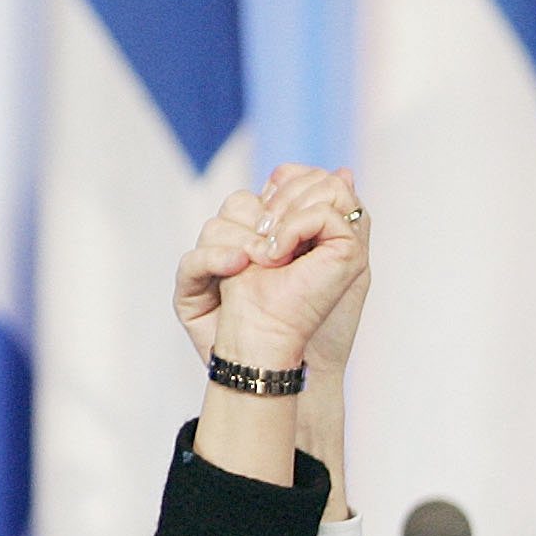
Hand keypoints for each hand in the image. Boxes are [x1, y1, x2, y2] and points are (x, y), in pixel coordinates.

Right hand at [173, 164, 369, 372]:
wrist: (287, 362)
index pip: (271, 192)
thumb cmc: (314, 320)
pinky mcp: (192, 290)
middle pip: (241, 202)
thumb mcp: (342, 265)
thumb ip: (343, 219)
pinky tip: (241, 267)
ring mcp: (213, 266)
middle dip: (271, 220)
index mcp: (272, 235)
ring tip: (269, 263)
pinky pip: (191, 260)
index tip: (310, 220)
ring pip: (216, 225)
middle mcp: (239, 245)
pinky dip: (216, 260)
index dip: (290, 197)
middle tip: (288, 246)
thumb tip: (343, 173)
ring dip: (247, 243)